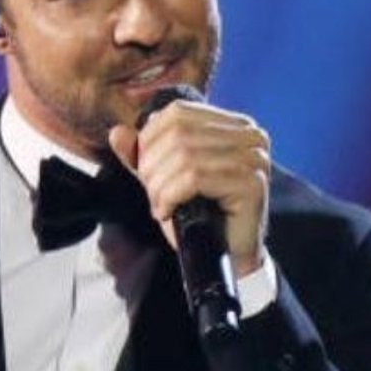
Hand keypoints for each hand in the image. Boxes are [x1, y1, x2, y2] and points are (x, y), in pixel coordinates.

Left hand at [108, 99, 271, 274]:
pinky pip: (195, 178)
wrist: (228, 258)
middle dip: (153, 166)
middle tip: (152, 195)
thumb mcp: (166, 181)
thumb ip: (142, 156)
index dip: (149, 140)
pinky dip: (170, 196)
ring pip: (185, 156)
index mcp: (233, 125)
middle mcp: (250, 135)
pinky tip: (167, 212)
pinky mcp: (252, 183)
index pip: (177, 113)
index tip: (145, 173)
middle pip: (179, 133)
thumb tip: (116, 133)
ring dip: (160, 185)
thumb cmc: (201, 218)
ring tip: (159, 206)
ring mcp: (255, 158)